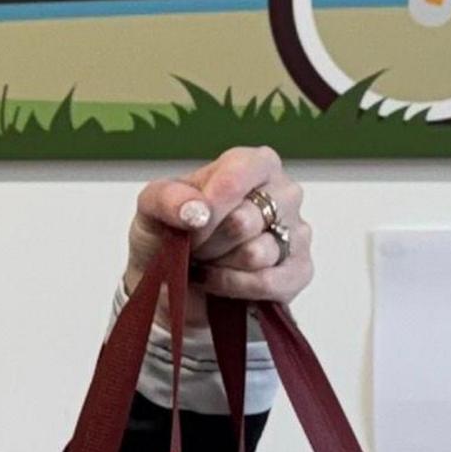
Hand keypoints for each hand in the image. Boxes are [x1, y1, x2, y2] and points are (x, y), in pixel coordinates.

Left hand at [132, 147, 313, 315]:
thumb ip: (168, 198)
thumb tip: (198, 212)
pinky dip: (233, 287)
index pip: (237, 177)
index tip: (187, 228)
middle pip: (243, 222)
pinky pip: (268, 283)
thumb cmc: (169, 234)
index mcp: (254, 164)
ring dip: (218, 266)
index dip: (207, 208)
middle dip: (206, 243)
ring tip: (207, 262)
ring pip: (255, 254)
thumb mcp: (152, 208)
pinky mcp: (299, 271)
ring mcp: (297, 232)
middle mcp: (284, 192)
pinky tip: (219, 282)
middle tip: (194, 247)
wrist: (171, 283)